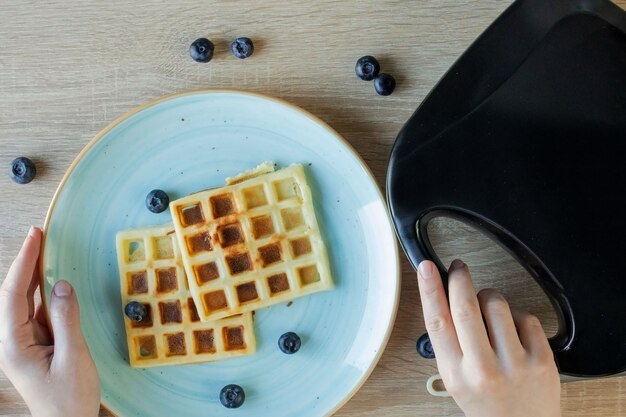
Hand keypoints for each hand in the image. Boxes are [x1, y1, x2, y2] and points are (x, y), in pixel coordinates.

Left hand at [0, 226, 99, 416]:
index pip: (14, 294)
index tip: (35, 237)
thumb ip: (67, 320)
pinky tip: (52, 281)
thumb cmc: (69, 400)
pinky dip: (44, 293)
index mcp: (14, 344)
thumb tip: (62, 286)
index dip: (24, 262)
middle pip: (15, 293)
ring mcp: (23, 343)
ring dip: (35, 276)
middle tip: (40, 235)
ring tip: (46, 250)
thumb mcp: (73, 358)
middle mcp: (13, 341)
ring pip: (25, 301)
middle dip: (26, 262)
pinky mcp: (35, 345)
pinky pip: (37, 312)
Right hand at [417, 259, 560, 416]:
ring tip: (490, 312)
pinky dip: (517, 316)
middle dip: (460, 279)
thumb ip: (449, 343)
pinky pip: (525, 316)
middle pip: (465, 307)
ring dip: (490, 298)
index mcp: (456, 373)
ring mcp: (514, 364)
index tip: (426, 269)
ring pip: (496, 304)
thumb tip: (442, 297)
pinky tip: (513, 331)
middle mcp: (483, 369)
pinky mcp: (541, 360)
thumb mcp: (455, 378)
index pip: (437, 322)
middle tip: (459, 268)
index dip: (429, 290)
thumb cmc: (487, 404)